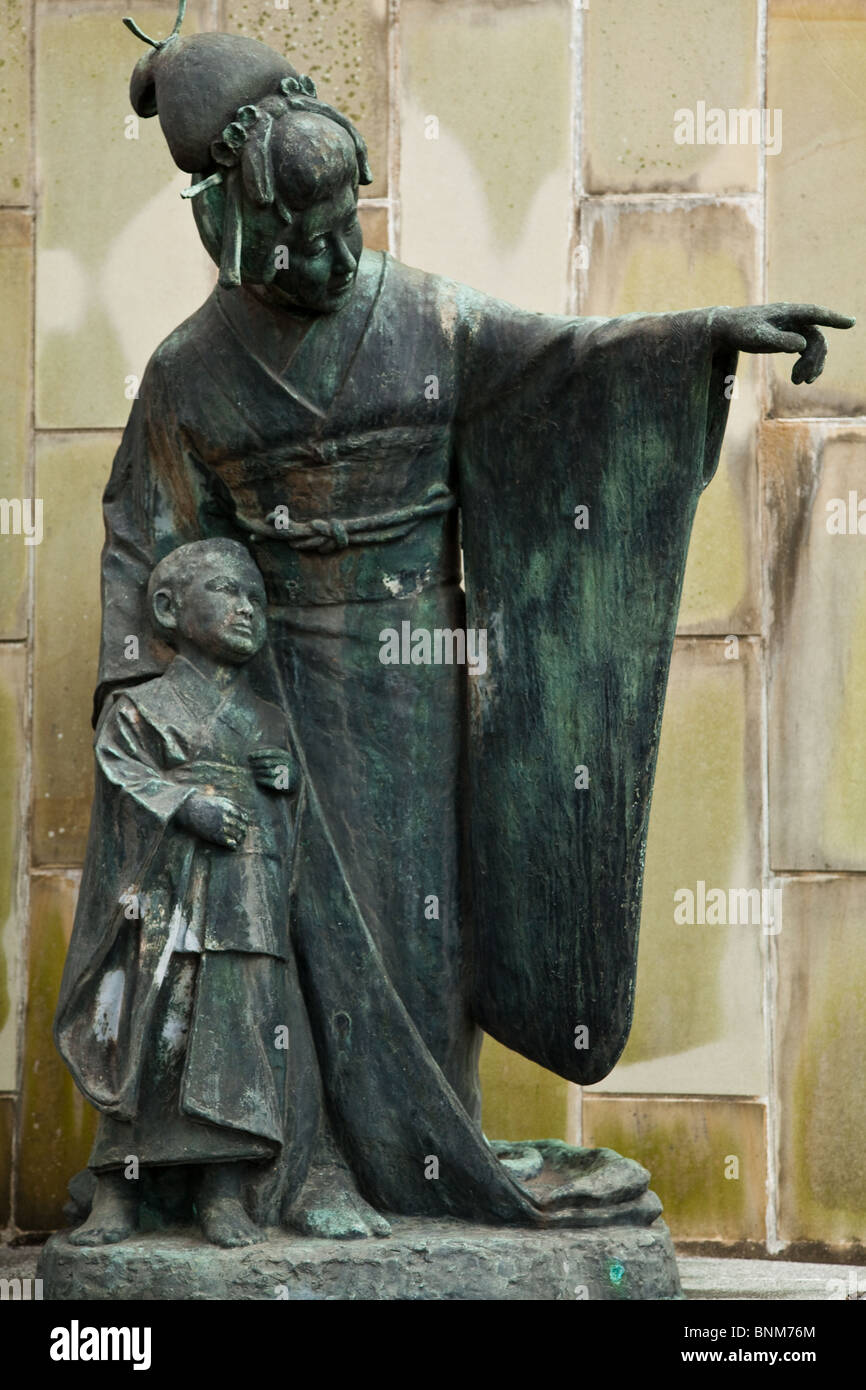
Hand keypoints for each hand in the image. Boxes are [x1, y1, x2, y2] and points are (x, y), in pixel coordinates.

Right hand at [176, 793, 248, 848]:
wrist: (188, 810)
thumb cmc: (204, 804)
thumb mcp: (220, 801)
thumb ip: (233, 806)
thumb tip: (245, 815)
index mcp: (227, 808)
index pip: (243, 817)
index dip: (245, 822)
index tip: (244, 824)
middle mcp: (225, 817)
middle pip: (241, 827)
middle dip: (243, 831)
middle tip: (243, 834)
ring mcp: (220, 827)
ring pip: (236, 835)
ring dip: (239, 839)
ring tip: (239, 841)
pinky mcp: (214, 835)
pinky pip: (229, 842)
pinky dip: (233, 845)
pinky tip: (233, 846)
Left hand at [248, 746, 299, 793]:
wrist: (297, 780)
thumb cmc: (284, 765)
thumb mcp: (280, 756)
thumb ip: (270, 751)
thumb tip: (255, 749)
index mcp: (286, 755)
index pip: (270, 752)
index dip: (258, 754)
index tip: (249, 755)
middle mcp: (287, 764)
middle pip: (267, 762)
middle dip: (256, 763)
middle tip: (250, 764)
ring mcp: (287, 774)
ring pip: (268, 772)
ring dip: (258, 771)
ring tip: (252, 771)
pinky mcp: (284, 784)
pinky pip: (270, 782)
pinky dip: (262, 780)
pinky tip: (257, 778)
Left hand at [709, 303, 854, 383]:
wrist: (727, 330)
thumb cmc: (740, 330)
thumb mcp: (757, 337)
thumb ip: (779, 340)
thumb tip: (802, 345)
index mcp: (788, 313)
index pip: (815, 313)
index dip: (833, 319)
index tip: (850, 323)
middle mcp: (794, 319)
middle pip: (816, 338)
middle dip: (814, 360)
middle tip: (801, 381)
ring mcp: (794, 328)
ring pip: (814, 346)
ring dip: (812, 365)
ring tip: (800, 383)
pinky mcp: (790, 337)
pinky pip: (808, 350)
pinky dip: (808, 365)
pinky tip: (802, 380)